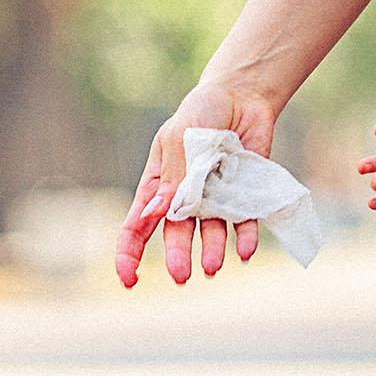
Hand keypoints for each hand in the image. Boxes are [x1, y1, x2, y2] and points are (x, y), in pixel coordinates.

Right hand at [116, 80, 275, 286]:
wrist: (243, 96)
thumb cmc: (202, 112)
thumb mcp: (179, 138)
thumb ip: (172, 176)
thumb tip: (153, 214)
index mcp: (159, 185)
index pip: (137, 225)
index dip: (130, 254)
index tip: (129, 279)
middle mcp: (185, 198)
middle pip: (176, 233)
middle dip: (177, 256)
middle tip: (181, 276)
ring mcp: (215, 199)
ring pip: (211, 233)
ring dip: (211, 251)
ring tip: (213, 267)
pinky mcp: (244, 196)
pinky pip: (244, 223)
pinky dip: (245, 238)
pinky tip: (245, 251)